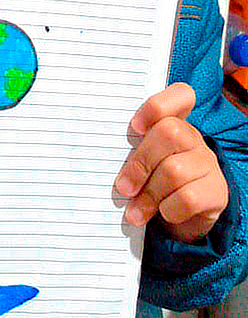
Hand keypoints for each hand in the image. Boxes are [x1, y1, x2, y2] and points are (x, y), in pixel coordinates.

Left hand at [114, 83, 228, 242]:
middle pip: (169, 132)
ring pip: (174, 170)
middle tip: (123, 188)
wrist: (181, 222)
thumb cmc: (152, 185)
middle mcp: (194, 139)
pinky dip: (169, 209)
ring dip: (148, 195)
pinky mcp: (217, 191)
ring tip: (135, 212)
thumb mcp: (141, 165)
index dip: (156, 106)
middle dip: (140, 163)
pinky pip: (188, 198)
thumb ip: (129, 154)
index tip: (134, 127)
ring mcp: (208, 164)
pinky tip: (163, 214)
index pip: (180, 95)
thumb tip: (102, 160)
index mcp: (174, 124)